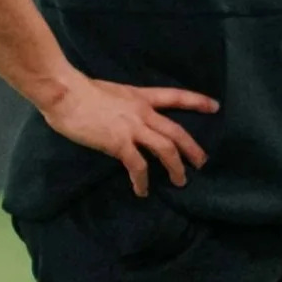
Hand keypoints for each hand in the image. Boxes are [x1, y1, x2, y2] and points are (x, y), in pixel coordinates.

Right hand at [40, 73, 219, 196]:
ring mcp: (132, 128)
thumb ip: (123, 105)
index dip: (197, 101)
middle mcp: (142, 112)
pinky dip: (143, 181)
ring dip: (176, 167)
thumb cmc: (79, 91)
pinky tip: (142, 191)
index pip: (175, 97)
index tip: (215, 106)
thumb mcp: (111, 92)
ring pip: (166, 149)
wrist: (65, 93)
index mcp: (140, 97)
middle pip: (177, 131)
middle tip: (202, 162)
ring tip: (181, 182)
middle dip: (193, 148)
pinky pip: (138, 166)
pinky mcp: (119, 143)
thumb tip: (122, 118)